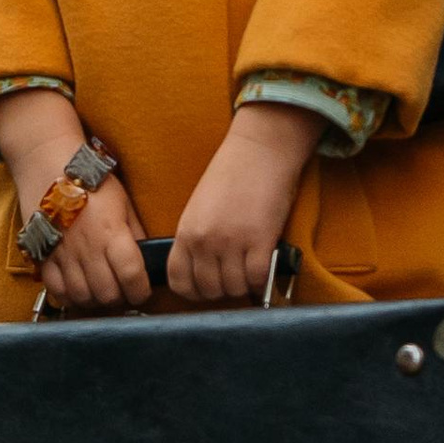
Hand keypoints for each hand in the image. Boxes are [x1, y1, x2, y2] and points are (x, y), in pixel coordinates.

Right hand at [0, 92, 151, 309]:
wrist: (49, 165)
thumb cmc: (91, 182)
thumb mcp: (124, 203)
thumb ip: (135, 233)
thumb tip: (146, 260)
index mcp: (111, 232)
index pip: (132, 276)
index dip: (141, 291)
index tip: (143, 291)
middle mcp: (87, 248)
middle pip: (108, 294)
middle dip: (120, 298)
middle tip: (122, 290)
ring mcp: (62, 254)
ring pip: (82, 297)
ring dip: (96, 300)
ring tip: (101, 290)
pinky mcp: (42, 256)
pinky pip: (56, 291)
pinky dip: (69, 297)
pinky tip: (78, 289)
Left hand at [169, 102, 319, 303]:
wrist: (260, 150)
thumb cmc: (231, 174)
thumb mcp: (199, 207)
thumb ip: (196, 238)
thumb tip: (204, 269)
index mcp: (186, 232)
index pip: (178, 281)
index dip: (193, 292)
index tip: (206, 289)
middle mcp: (205, 241)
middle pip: (209, 290)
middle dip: (222, 291)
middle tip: (235, 278)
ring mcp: (232, 243)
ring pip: (234, 288)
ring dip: (244, 286)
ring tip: (251, 272)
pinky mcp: (260, 241)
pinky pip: (258, 279)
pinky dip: (263, 281)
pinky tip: (265, 269)